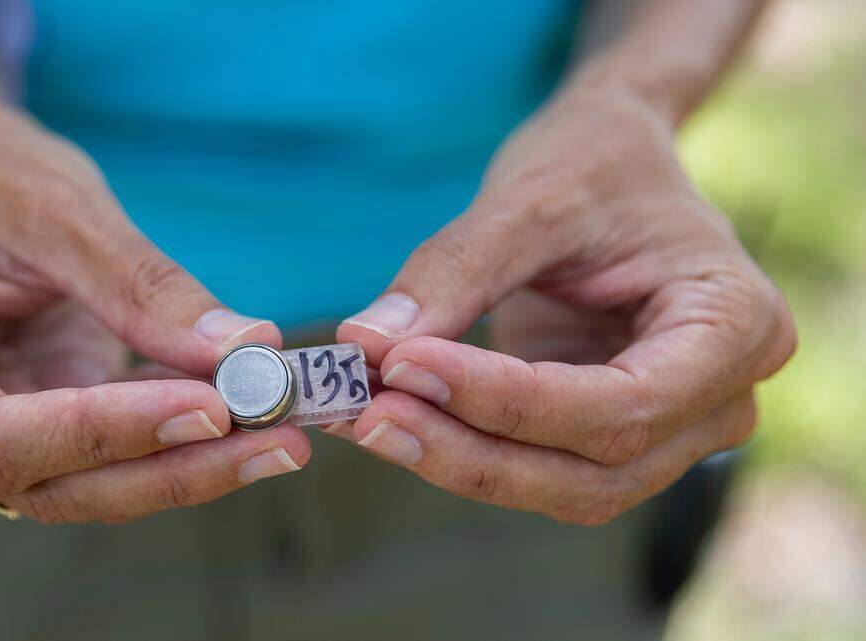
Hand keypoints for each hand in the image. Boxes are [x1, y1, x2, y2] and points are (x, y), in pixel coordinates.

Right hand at [0, 103, 308, 522]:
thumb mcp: (62, 208)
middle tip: (279, 439)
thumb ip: (146, 287)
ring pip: (85, 487)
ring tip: (282, 436)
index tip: (212, 407)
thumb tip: (250, 352)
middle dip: (169, 467)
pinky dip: (178, 448)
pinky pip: (106, 462)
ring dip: (187, 468)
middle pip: (47, 481)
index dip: (105, 431)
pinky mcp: (26, 436)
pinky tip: (252, 428)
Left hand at [336, 87, 795, 524]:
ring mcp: (673, 427)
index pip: (622, 403)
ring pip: (563, 486)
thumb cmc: (592, 164)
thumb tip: (366, 345)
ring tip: (363, 417)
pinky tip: (392, 415)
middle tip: (365, 412)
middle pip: (592, 468)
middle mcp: (721, 396)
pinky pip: (538, 467)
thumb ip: (452, 272)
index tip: (404, 366)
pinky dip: (462, 446)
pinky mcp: (612, 433)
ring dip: (457, 460)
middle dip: (470, 448)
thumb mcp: (528, 198)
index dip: (507, 400)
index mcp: (736, 324)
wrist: (611, 163)